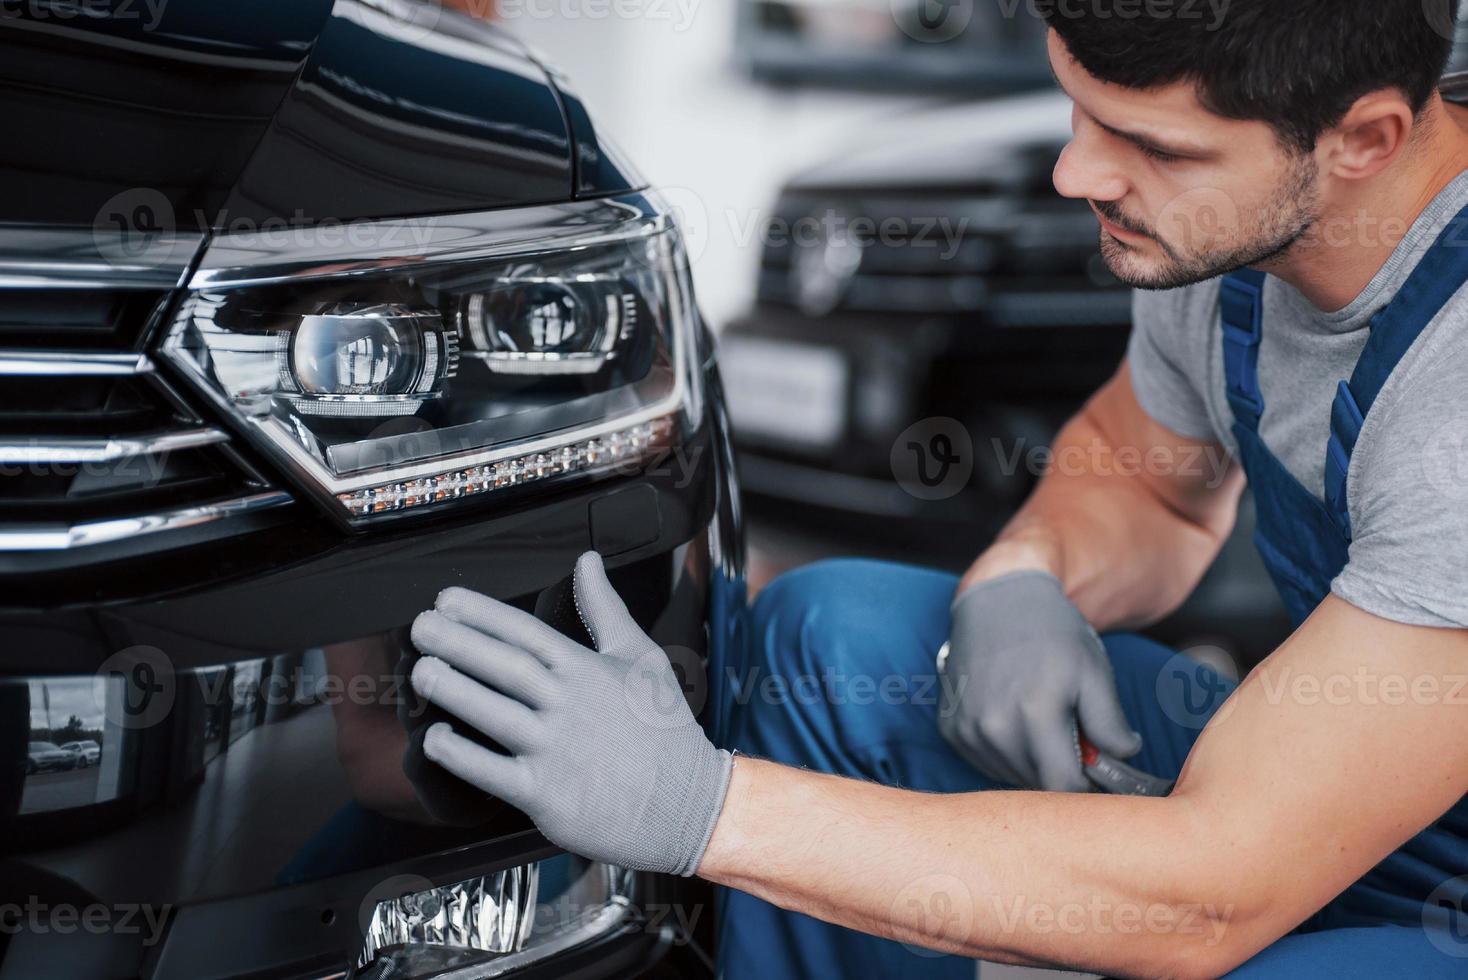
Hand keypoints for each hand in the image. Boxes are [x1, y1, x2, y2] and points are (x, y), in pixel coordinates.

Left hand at [409, 551, 732, 875]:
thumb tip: (587, 561)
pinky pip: (493, 771)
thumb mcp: (641, 658)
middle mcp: (570, 705)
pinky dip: (461, 755)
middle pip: (504, 666)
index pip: (527, 632)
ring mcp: (557, 749)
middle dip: (456, 642)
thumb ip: (606, 609)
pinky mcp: (547, 794)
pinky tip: (435, 739)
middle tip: (420, 627)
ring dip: (452, 690)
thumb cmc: (665, 733)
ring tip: (420, 671)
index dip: (482, 613)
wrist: (688, 805)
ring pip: (493, 712)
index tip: (446, 600)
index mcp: (588, 670)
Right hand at [937, 571, 1140, 791]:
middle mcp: (993, 727)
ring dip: (1032, 764)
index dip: (1086, 785)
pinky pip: (985, 762)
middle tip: (1071, 739)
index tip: (1096, 770)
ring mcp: (966, 729)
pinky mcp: (950, 728)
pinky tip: (1014, 720)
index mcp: (1034, 714)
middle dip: (1060, 771)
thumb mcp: (1094, 671)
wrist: (998, 600)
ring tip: (1041, 724)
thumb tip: (1122, 757)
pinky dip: (1005, 753)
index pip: (1064, 787)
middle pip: (1037, 785)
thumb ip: (1110, 724)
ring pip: (1010, 777)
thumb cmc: (1052, 633)